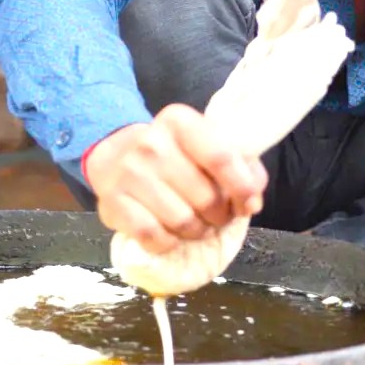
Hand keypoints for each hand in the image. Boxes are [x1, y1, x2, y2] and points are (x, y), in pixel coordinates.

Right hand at [84, 104, 267, 253]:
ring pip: (183, 222)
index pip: (221, 158)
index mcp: (179, 121)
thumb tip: (252, 201)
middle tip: (216, 216)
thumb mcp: (204, 146)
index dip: (242, 189)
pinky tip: (169, 233)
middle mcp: (151, 143)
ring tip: (194, 225)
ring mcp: (129, 173)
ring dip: (197, 232)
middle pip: (206, 198)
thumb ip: (240, 166)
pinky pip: (155, 238)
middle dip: (220, 216)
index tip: (248, 204)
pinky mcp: (113, 203)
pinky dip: (169, 243)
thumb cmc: (171, 156)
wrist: (113, 159)